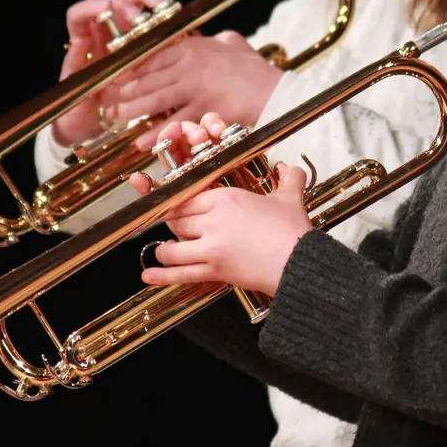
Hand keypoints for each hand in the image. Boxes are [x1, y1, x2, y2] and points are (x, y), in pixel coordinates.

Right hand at [50, 0, 165, 145]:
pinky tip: (83, 44)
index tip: (158, 1)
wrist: (98, 122)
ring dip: (93, 9)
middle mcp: (101, 32)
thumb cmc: (127, 96)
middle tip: (135, 15)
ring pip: (79, 13)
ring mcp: (84, 45)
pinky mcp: (73, 66)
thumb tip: (199, 38)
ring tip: (107, 12)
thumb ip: (165, 55)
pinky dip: (77, 47)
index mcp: (123, 29)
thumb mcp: (152, 72)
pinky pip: (72, 52)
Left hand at [115, 30, 282, 151]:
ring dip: (132, 109)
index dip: (131, 68)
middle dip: (125, 90)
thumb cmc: (256, 70)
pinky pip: (173, 122)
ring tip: (116, 118)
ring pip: (155, 98)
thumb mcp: (235, 45)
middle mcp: (189, 64)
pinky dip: (155, 133)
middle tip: (107, 100)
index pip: (152, 56)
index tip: (115, 76)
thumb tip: (219, 37)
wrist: (275, 91)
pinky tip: (142, 142)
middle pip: (148, 77)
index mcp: (193, 47)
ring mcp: (195, 86)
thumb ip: (221, 41)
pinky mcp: (203, 109)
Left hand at [127, 112, 312, 295]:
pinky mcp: (214, 270)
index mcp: (226, 198)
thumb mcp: (290, 198)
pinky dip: (161, 276)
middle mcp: (213, 220)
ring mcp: (211, 247)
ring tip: (164, 252)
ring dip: (165, 251)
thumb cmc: (293, 231)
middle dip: (174, 227)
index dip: (178, 203)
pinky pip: (181, 273)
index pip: (188, 197)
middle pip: (178, 221)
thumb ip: (288, 180)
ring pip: (174, 247)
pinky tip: (147, 277)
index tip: (172, 205)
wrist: (299, 262)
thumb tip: (291, 169)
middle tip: (174, 230)